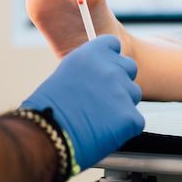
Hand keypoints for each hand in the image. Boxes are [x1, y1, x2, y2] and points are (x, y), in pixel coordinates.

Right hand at [22, 35, 144, 170]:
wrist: (47, 136)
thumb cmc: (48, 110)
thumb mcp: (66, 76)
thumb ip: (88, 70)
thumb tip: (98, 75)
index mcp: (91, 54)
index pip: (112, 44)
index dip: (109, 58)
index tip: (104, 68)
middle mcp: (110, 68)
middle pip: (130, 67)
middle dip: (120, 80)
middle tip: (103, 98)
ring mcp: (123, 92)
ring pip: (134, 94)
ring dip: (122, 104)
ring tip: (99, 118)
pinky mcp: (130, 116)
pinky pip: (135, 120)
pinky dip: (124, 128)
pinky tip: (104, 132)